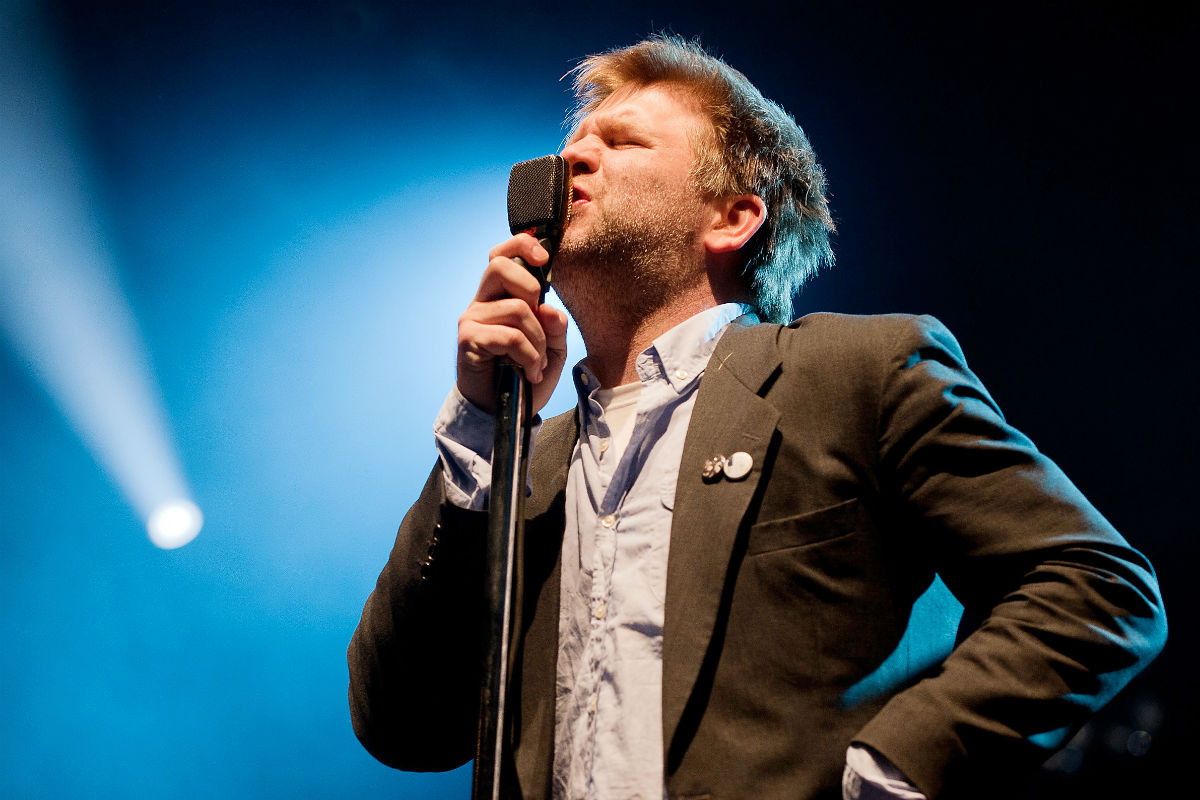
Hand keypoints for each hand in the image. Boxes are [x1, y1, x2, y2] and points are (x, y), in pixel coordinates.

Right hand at [456, 233, 569, 413]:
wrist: (503, 412)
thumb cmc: (524, 376)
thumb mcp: (552, 348)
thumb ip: (555, 325)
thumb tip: (550, 308)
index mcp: (499, 297)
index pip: (500, 255)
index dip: (521, 245)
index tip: (545, 258)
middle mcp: (481, 302)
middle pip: (500, 266)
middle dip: (531, 289)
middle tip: (539, 322)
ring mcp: (472, 320)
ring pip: (517, 309)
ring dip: (538, 342)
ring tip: (538, 364)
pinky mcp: (468, 340)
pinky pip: (510, 336)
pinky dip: (529, 356)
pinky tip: (530, 373)